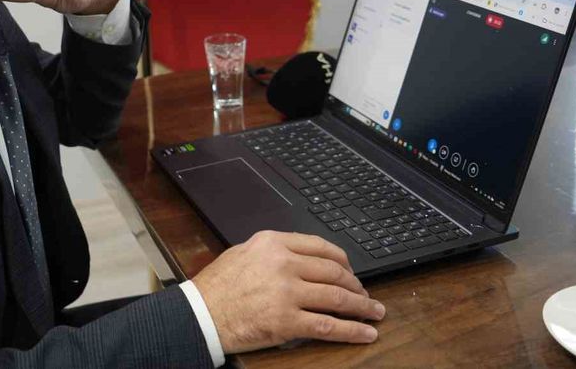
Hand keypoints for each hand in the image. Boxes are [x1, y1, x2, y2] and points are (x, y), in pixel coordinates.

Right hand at [192, 231, 384, 353]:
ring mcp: (287, 293)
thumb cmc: (218, 286)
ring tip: (374, 312)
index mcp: (273, 243)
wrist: (200, 314)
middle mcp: (284, 264)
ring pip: (337, 298)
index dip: (343, 261)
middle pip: (334, 272)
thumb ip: (274, 251)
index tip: (351, 271)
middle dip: (356, 285)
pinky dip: (351, 330)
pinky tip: (365, 332)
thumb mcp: (244, 253)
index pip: (321, 247)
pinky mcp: (287, 322)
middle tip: (365, 294)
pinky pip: (328, 326)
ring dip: (362, 306)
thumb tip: (301, 258)